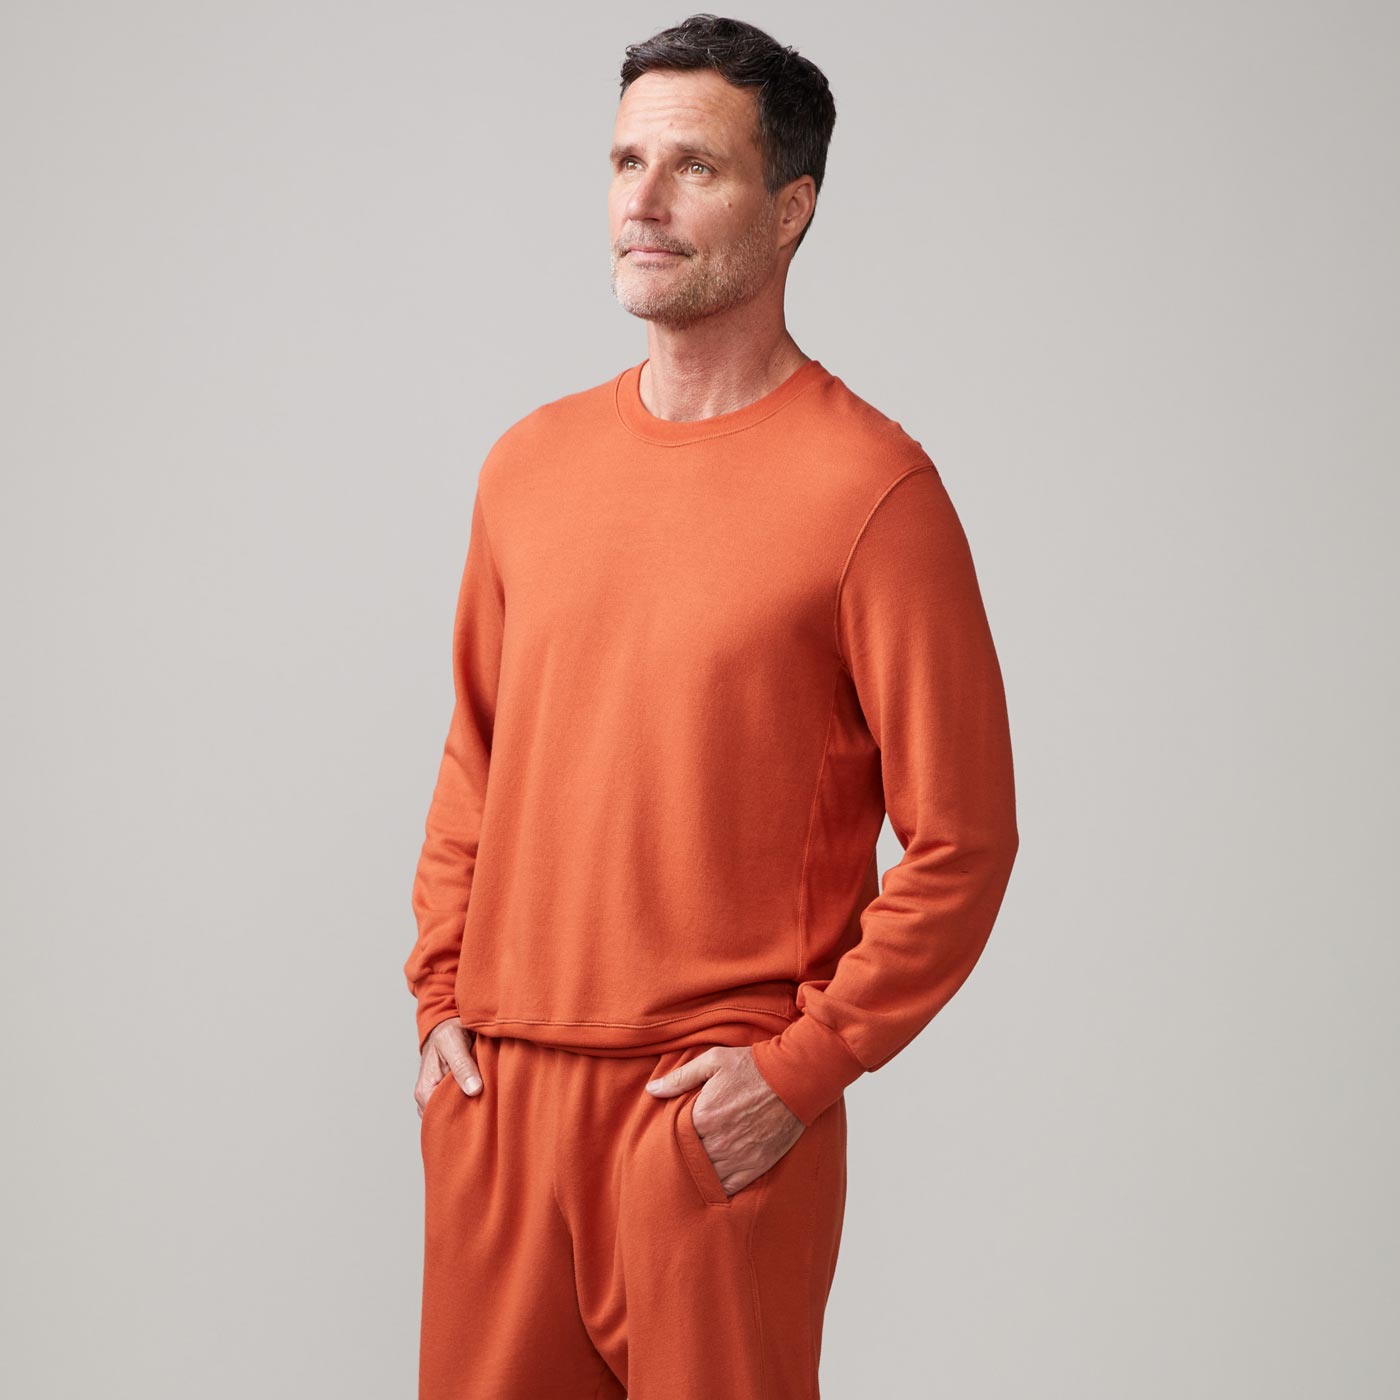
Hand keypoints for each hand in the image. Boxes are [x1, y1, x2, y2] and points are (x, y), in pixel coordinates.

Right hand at [415, 1019, 481, 1116]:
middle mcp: (428, 1098)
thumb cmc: (446, 1032)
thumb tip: (474, 1090)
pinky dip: (473, 1102)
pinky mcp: (448, 1092)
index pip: (442, 1117)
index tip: (482, 1110)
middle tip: (490, 1108)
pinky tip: (485, 1097)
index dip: (463, 1117)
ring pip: (457, 1112)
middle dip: (469, 1116)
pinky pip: (461, 1104)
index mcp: (425, 1091)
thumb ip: (462, 1065)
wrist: (446, 1025)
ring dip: (472, 1108)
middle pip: (450, 1118)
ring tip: (489, 1102)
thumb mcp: (453, 1043)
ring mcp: (438, 1097)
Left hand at [645, 1045, 803, 1194]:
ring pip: (709, 1176)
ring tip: (699, 1168)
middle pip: (691, 1160)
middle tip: (682, 1155)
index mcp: (704, 1116)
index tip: (672, 1137)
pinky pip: (731, 1186)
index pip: (676, 1138)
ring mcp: (738, 1156)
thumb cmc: (752, 1066)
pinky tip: (717, 1180)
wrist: (794, 1078)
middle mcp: (718, 1141)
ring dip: (702, 1173)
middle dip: (686, 1157)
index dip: (674, 1138)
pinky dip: (721, 1186)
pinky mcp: (757, 1165)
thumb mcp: (713, 1061)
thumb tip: (652, 1090)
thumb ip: (680, 1078)